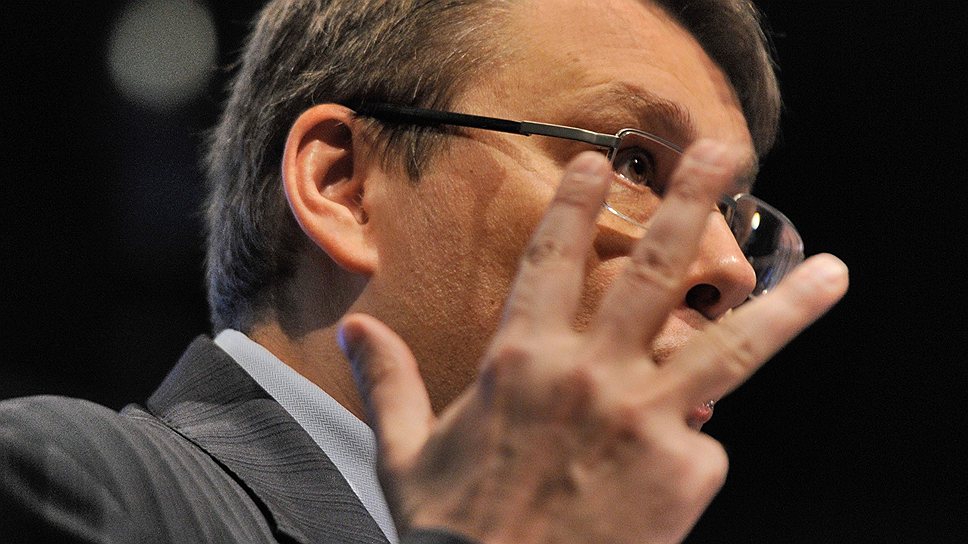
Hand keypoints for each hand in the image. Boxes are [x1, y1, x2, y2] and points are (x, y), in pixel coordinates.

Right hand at [339, 141, 847, 543]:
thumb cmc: (453, 535)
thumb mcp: (405, 455)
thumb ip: (387, 382)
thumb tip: (353, 330)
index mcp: (519, 363)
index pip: (552, 259)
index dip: (576, 203)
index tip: (599, 162)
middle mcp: (589, 375)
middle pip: (654, 270)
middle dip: (689, 202)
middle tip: (719, 153)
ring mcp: (646, 419)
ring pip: (731, 344)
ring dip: (785, 303)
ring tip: (831, 272)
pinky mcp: (686, 471)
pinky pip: (703, 443)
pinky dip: (689, 449)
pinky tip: (662, 479)